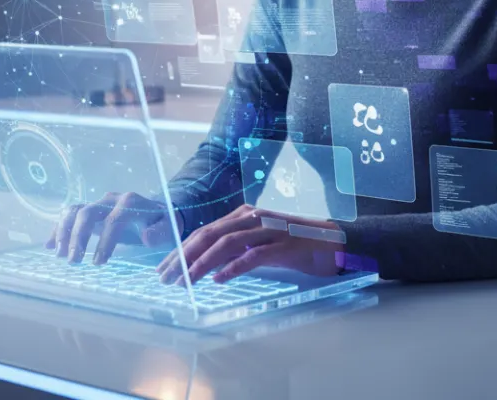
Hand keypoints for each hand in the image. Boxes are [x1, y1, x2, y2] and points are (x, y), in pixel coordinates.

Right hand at [45, 191, 181, 264]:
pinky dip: (58, 228)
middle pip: (88, 213)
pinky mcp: (90, 210)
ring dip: (63, 232)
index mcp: (130, 203)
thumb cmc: (163, 222)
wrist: (158, 210)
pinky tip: (49, 245)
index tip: (98, 263)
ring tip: (59, 254)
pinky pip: (70, 215)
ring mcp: (98, 204)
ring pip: (74, 211)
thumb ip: (161, 231)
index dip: (105, 242)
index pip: (114, 220)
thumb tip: (145, 236)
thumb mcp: (169, 227)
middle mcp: (111, 200)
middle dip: (78, 237)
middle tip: (73, 261)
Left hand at [155, 204, 343, 285]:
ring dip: (202, 264)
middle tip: (166, 278)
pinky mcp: (284, 245)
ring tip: (186, 281)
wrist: (332, 240)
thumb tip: (206, 265)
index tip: (164, 268)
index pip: (204, 232)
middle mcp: (253, 218)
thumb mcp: (258, 243)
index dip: (181, 250)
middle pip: (210, 235)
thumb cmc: (292, 244)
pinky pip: (254, 256)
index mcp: (243, 215)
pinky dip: (234, 267)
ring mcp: (269, 230)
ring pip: (227, 244)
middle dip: (184, 257)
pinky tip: (219, 280)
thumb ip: (235, 249)